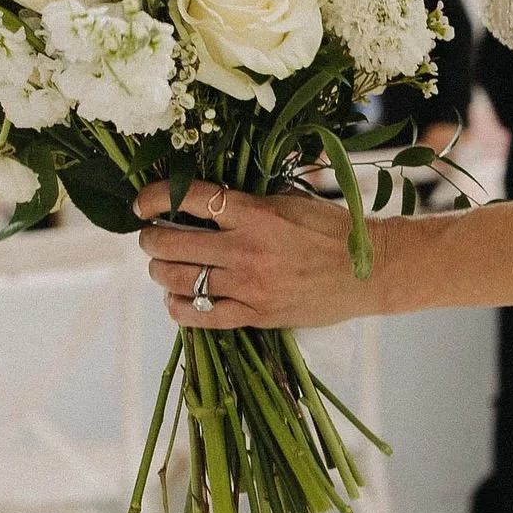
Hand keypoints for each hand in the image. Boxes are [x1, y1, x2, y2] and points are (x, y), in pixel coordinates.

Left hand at [136, 180, 374, 330]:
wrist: (371, 270)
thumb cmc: (332, 230)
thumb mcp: (290, 201)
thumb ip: (247, 200)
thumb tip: (201, 196)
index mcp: (256, 213)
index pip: (189, 198)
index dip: (154, 197)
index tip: (140, 203)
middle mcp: (247, 249)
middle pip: (172, 242)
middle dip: (150, 238)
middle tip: (151, 236)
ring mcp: (250, 286)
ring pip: (180, 280)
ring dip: (160, 271)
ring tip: (162, 266)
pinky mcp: (258, 315)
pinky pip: (203, 316)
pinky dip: (179, 308)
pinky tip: (176, 300)